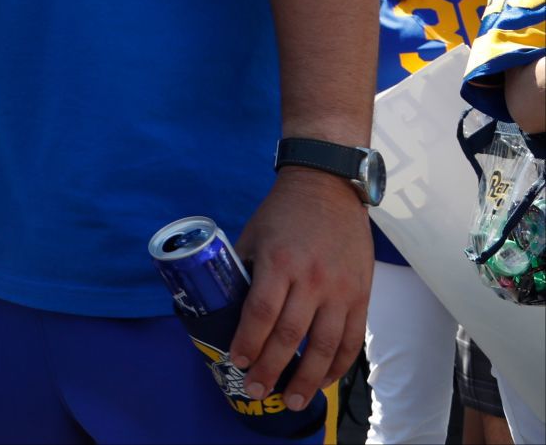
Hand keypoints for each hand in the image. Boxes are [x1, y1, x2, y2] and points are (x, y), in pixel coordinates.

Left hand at [229, 167, 372, 407]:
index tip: (238, 361)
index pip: (261, 313)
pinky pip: (352, 339)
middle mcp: (312, 279)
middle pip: (290, 336)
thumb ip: (243, 271)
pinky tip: (323, 380)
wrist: (328, 188)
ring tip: (291, 399)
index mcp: (279, 262)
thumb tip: (226, 307)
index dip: (248, 342)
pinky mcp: (362, 296)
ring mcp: (341, 290)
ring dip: (307, 378)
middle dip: (271, 369)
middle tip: (256, 390)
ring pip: (325, 346)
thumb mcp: (253, 236)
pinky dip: (338, 365)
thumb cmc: (282, 213)